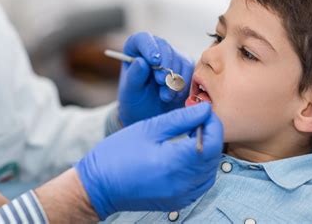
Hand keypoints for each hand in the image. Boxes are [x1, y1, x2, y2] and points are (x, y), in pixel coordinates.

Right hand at [76, 102, 222, 219]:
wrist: (98, 186)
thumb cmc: (117, 153)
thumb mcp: (149, 128)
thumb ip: (180, 119)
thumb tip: (204, 109)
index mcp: (173, 163)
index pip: (211, 143)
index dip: (213, 124)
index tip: (204, 111)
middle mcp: (181, 184)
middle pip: (213, 157)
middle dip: (211, 135)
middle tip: (197, 119)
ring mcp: (181, 196)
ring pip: (209, 171)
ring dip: (206, 151)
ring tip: (191, 135)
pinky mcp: (178, 202)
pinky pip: (200, 183)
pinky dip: (200, 167)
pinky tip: (187, 154)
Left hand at [118, 32, 193, 125]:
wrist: (149, 115)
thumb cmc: (135, 101)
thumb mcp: (130, 92)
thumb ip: (134, 76)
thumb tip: (141, 61)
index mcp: (136, 49)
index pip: (143, 39)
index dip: (149, 47)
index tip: (154, 61)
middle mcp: (155, 48)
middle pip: (164, 47)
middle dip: (165, 67)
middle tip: (161, 83)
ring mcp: (172, 56)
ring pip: (179, 60)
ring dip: (174, 80)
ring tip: (164, 96)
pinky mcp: (186, 67)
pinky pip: (190, 72)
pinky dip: (183, 86)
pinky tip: (173, 96)